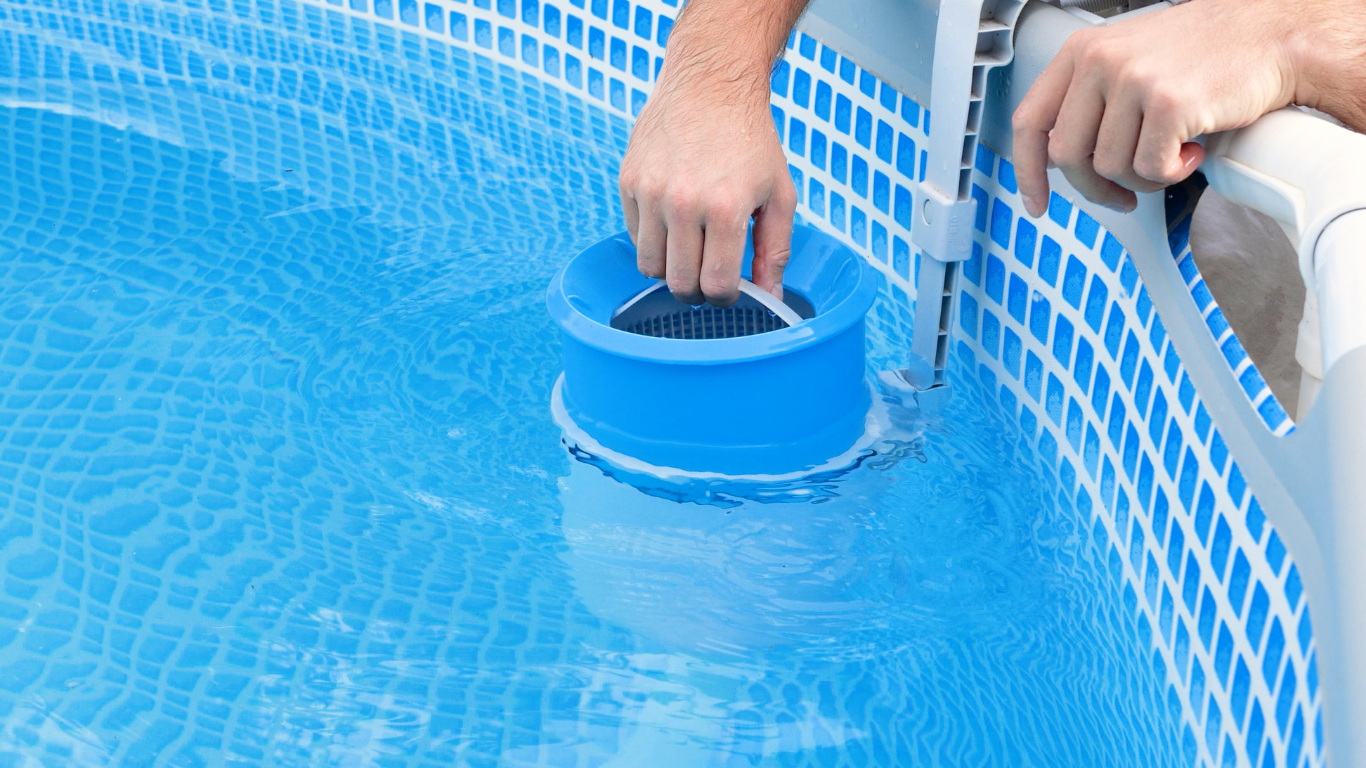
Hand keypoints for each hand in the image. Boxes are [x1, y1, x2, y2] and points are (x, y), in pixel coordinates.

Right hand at [618, 0, 807, 304]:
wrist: (710, 84)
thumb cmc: (751, 139)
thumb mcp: (779, 193)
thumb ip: (776, 249)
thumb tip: (770, 295)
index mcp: (726, 209)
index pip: (716, 285)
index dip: (726, 297)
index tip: (730, 288)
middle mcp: (683, 204)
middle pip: (680, 284)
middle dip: (697, 291)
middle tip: (709, 275)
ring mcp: (651, 193)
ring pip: (650, 266)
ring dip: (671, 269)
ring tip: (690, 249)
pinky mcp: (629, 182)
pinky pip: (634, 236)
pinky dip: (653, 240)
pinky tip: (673, 221)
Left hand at [1012, 0, 1365, 217]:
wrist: (1273, 36)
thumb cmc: (1206, 54)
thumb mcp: (1130, 60)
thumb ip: (1090, 100)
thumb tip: (1062, 158)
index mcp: (1082, 51)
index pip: (1030, 122)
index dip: (1028, 172)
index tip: (1037, 204)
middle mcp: (1100, 61)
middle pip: (1068, 157)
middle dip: (1096, 187)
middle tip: (1125, 195)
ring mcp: (1133, 80)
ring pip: (1111, 167)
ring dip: (1144, 177)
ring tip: (1173, 153)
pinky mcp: (1169, 103)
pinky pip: (1150, 169)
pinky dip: (1173, 173)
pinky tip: (1193, 150)